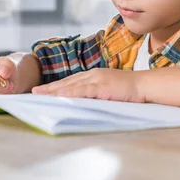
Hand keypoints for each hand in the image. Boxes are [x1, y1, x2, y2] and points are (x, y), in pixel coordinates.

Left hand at [31, 68, 145, 102]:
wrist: (145, 85)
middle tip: (34, 92)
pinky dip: (70, 94)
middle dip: (49, 88)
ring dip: (54, 91)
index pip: (71, 81)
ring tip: (40, 95)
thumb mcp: (110, 91)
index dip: (56, 86)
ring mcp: (97, 79)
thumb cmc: (131, 91)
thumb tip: (85, 104)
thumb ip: (97, 95)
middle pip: (67, 82)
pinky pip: (82, 91)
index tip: (44, 90)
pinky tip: (59, 97)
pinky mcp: (102, 86)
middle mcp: (93, 75)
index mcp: (95, 76)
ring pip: (71, 86)